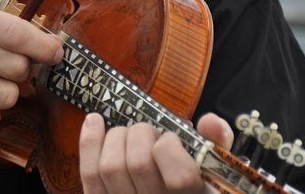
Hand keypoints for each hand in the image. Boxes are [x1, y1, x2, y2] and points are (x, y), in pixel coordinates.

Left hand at [79, 112, 233, 193]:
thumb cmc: (192, 182)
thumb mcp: (214, 167)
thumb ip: (216, 144)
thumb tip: (210, 121)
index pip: (180, 177)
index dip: (171, 147)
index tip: (170, 139)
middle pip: (138, 165)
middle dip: (141, 134)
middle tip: (148, 133)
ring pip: (110, 167)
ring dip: (117, 137)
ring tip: (128, 135)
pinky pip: (89, 174)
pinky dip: (89, 141)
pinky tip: (94, 121)